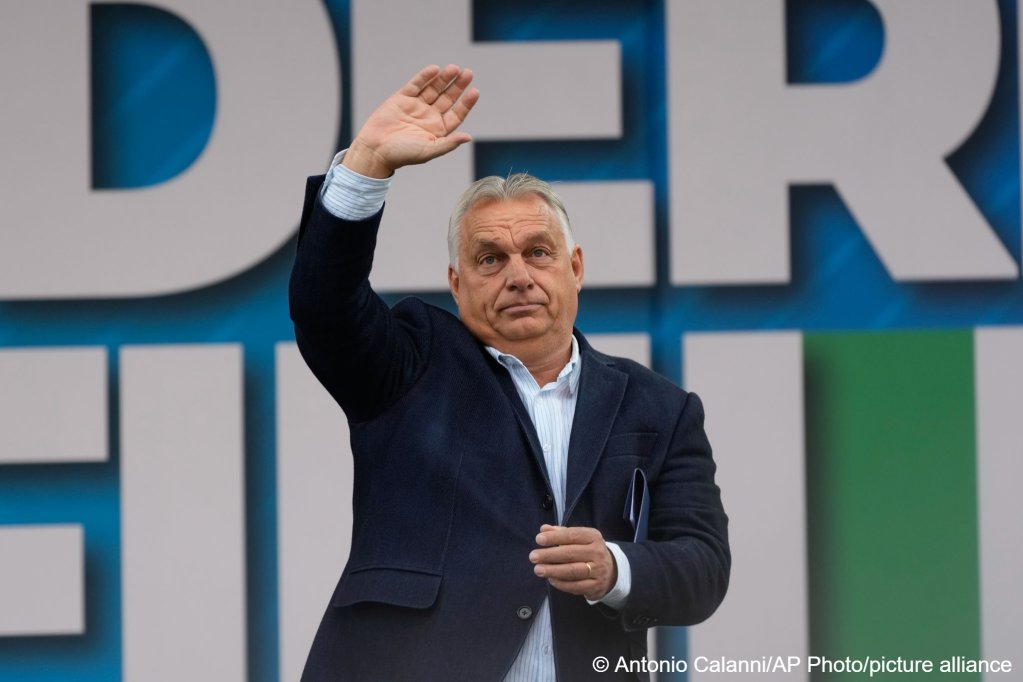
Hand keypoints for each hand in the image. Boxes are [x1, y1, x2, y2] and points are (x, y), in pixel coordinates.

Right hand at [343, 64, 479, 177]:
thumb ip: (448, 143)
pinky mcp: (401, 98)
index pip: (457, 114)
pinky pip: (415, 84)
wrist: (375, 149)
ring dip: (444, 78)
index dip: (466, 103)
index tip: (474, 92)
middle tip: (468, 73)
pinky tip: (434, 69)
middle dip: (458, 86)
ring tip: (454, 68)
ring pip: (433, 89)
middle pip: (447, 98)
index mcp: (438, 130)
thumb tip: (469, 137)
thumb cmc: (403, 154)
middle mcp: (429, 116)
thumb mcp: (429, 150)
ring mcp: (416, 106)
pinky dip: (424, 77)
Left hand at [529, 524, 617, 600]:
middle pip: (571, 554)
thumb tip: (543, 529)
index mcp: (593, 537)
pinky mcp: (595, 586)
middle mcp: (598, 552)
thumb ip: (561, 533)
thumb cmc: (588, 551)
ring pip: (573, 571)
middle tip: (533, 556)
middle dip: (550, 555)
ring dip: (553, 570)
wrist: (611, 571)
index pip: (572, 535)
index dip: (555, 537)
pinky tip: (550, 579)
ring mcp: (598, 570)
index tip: (539, 539)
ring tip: (538, 569)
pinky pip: (575, 586)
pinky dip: (561, 583)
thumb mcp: (579, 538)